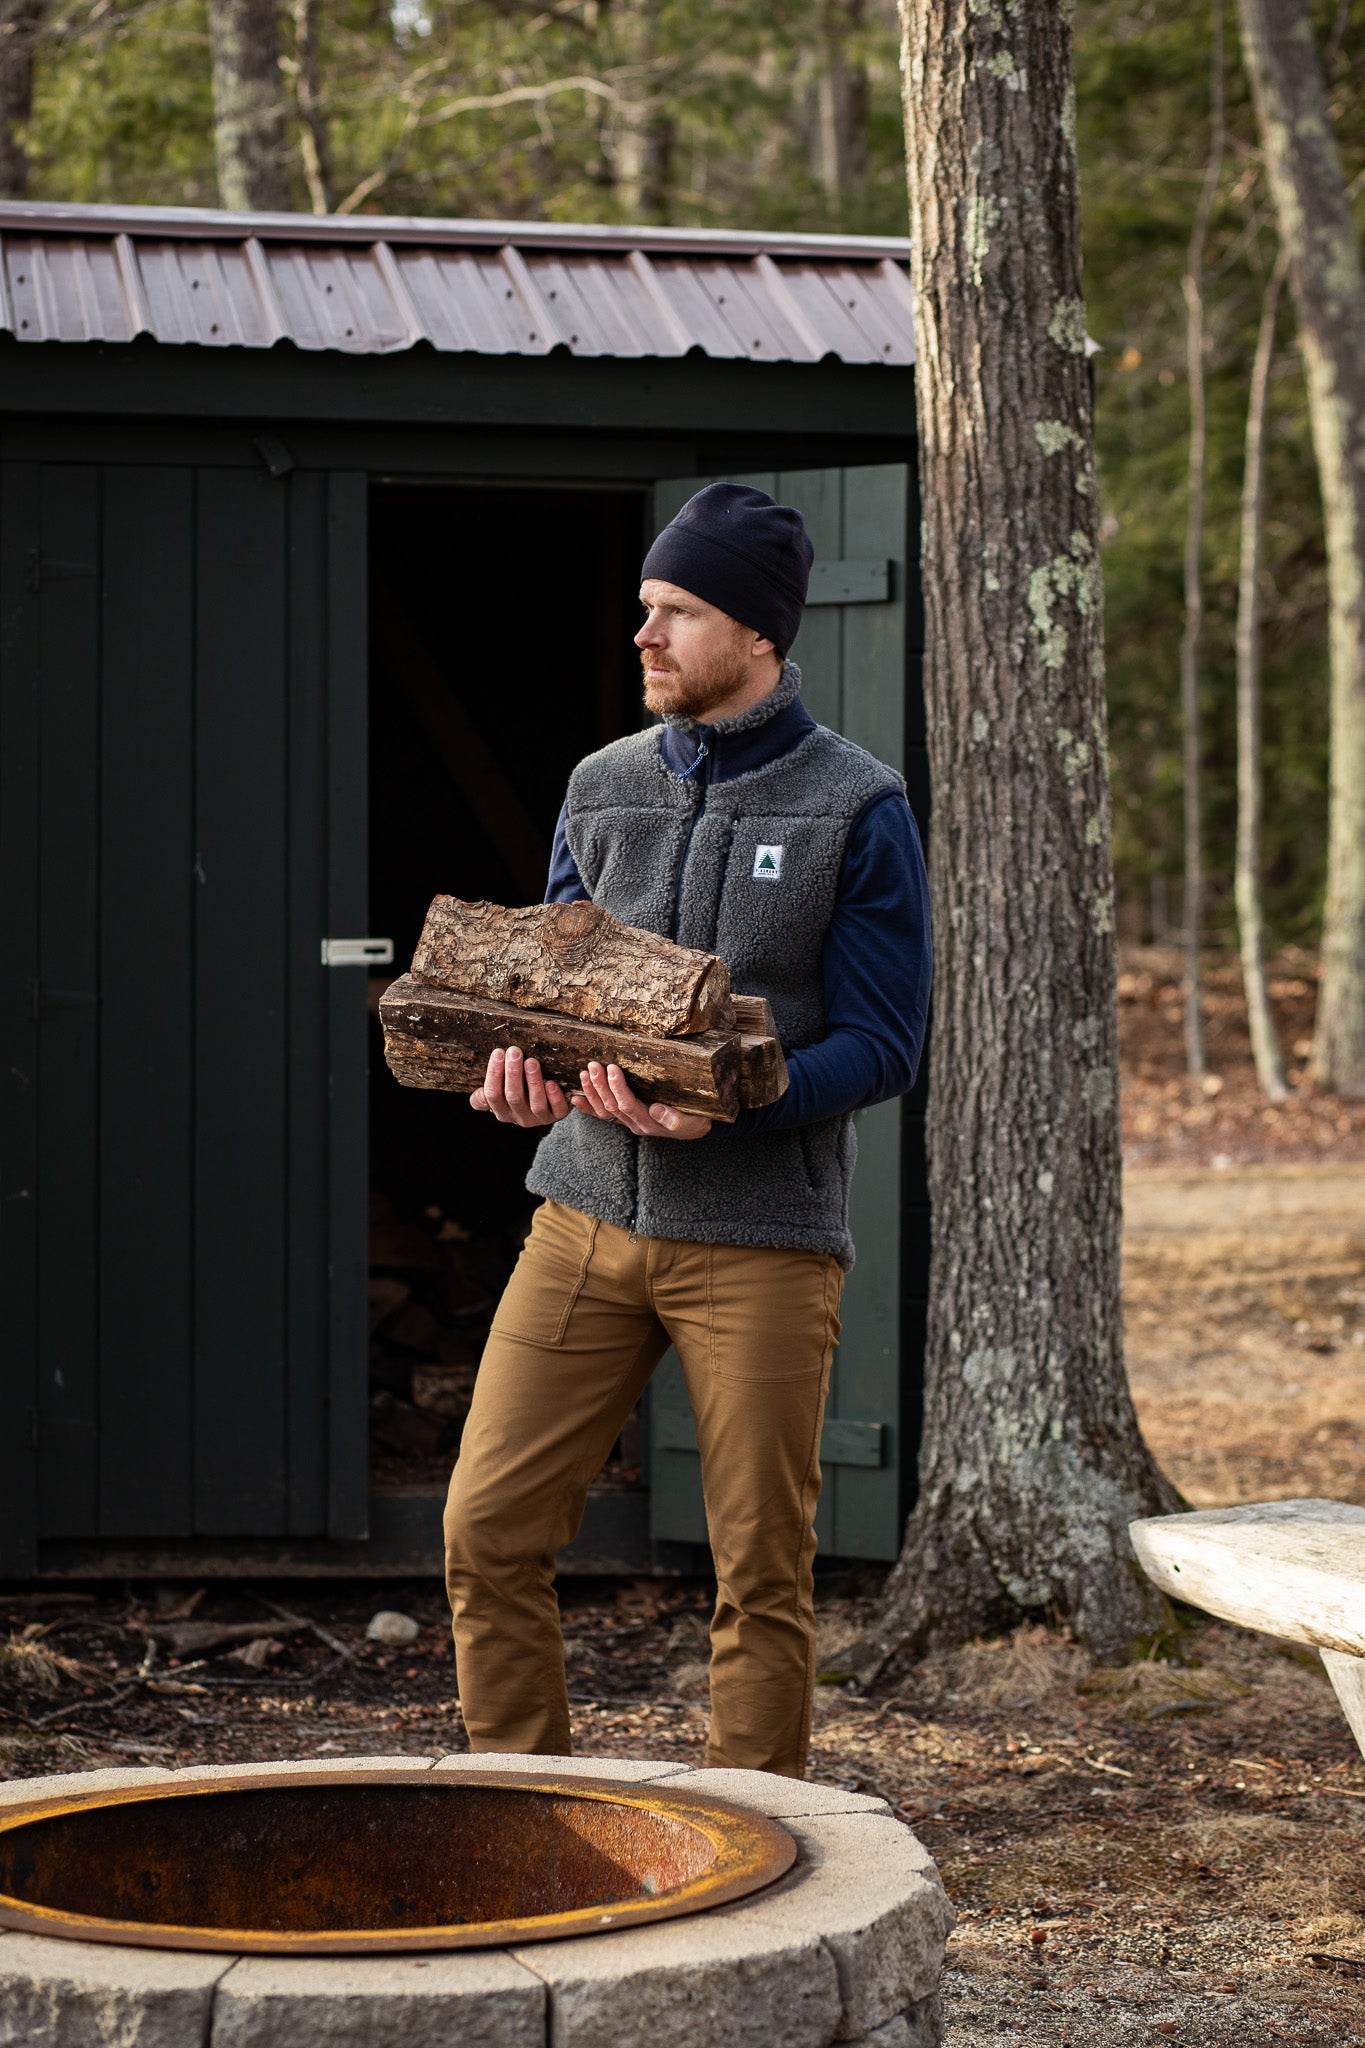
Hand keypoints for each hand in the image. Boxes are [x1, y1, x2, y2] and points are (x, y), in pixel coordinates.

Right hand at [470, 1046, 570, 1126]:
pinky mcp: (558, 1115)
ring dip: (533, 1082)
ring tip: (532, 1062)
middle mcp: (519, 1117)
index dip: (494, 1074)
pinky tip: (551, 1082)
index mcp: (502, 1111)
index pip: (492, 1094)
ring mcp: (539, 1118)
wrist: (548, 1107)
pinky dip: (554, 1096)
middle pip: (513, 1097)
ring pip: (535, 1103)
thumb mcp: (501, 1094)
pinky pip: (557, 1109)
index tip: (498, 1052)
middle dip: (513, 1073)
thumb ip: (489, 1094)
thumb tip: (475, 1099)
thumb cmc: (520, 1092)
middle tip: (514, 1052)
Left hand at [573, 1061, 711, 1139]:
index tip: (612, 1069)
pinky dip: (588, 1107)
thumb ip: (676, 1119)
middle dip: (600, 1085)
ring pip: (604, 1109)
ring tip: (584, 1073)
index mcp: (649, 1123)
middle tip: (593, 1065)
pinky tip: (575, 1098)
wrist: (695, 1128)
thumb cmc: (697, 1119)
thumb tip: (656, 1110)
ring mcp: (629, 1122)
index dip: (617, 1088)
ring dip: (592, 1091)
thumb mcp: (693, 1121)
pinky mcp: (626, 1119)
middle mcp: (635, 1123)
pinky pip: (603, 1115)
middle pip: (611, 1106)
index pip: (627, 1105)